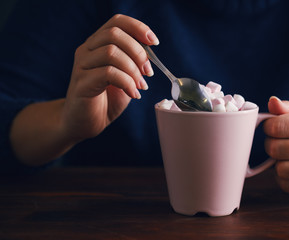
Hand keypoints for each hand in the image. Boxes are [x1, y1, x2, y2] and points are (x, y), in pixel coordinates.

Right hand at [62, 14, 158, 141]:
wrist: (84, 123)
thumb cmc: (106, 99)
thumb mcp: (126, 78)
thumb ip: (134, 64)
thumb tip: (150, 56)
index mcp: (98, 44)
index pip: (117, 22)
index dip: (137, 27)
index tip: (154, 42)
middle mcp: (87, 50)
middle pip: (114, 34)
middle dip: (138, 52)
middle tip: (148, 73)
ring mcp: (82, 66)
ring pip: (111, 52)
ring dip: (133, 70)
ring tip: (141, 86)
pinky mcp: (81, 83)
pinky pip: (108, 73)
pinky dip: (127, 83)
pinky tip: (133, 94)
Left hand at [264, 96, 288, 192]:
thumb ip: (286, 109)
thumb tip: (272, 101)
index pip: (278, 126)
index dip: (268, 127)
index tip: (271, 128)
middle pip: (277, 149)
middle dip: (270, 145)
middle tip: (275, 143)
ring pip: (282, 170)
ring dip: (276, 164)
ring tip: (282, 157)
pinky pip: (288, 186)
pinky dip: (282, 179)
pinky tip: (288, 169)